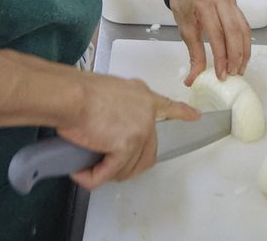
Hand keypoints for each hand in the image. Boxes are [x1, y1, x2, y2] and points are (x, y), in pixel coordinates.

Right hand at [58, 74, 198, 189]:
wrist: (70, 95)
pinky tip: (81, 173)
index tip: (196, 116)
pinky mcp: (127, 146)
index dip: (182, 113)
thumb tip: (109, 127)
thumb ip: (119, 107)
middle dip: (127, 164)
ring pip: (128, 167)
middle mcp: (147, 112)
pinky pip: (109, 173)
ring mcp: (140, 130)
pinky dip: (93, 177)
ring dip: (108, 171)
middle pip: (147, 151)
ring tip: (88, 166)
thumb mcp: (108, 91)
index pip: (168, 106)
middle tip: (106, 164)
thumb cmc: (78, 91)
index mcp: (142, 96)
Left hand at [170, 0, 252, 84]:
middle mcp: (221, 0)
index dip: (221, 57)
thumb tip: (193, 79)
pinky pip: (244, 25)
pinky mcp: (236, 4)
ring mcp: (231, 0)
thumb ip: (193, 53)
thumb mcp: (184, 28)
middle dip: (236, 56)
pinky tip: (242, 55)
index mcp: (204, 4)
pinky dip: (245, 42)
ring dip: (244, 51)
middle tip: (233, 74)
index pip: (216, 34)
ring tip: (240, 68)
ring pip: (243, 29)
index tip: (221, 75)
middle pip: (234, 31)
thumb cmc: (183, 3)